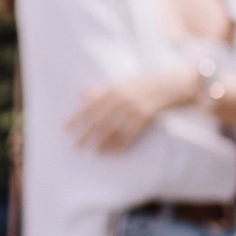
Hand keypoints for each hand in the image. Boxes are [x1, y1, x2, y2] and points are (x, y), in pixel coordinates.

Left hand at [68, 68, 196, 152]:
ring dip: (102, 142)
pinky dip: (121, 143)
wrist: (170, 84)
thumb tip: (81, 91)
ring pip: (112, 128)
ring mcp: (133, 107)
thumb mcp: (122, 84)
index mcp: (113, 89)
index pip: (89, 105)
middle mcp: (120, 97)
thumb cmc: (143, 84)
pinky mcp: (144, 115)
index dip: (76, 118)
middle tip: (77, 147)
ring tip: (94, 152)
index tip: (65, 130)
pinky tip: (115, 151)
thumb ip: (102, 89)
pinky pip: (129, 133)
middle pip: (98, 120)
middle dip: (86, 134)